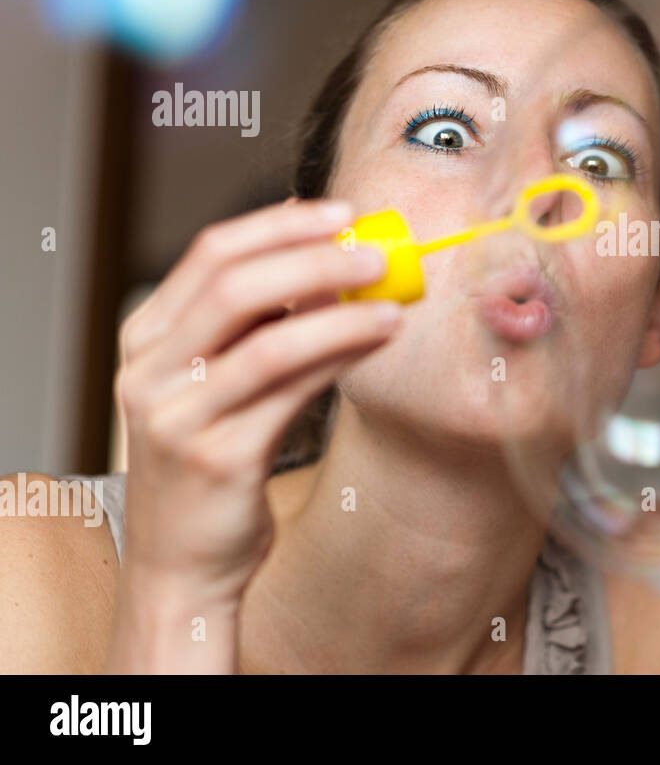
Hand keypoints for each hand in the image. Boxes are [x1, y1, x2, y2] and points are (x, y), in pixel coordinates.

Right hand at [105, 198, 397, 670]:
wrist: (184, 565)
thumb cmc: (214, 463)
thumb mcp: (220, 384)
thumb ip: (259, 328)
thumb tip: (336, 266)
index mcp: (147, 338)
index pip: (210, 254)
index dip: (279, 224)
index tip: (339, 212)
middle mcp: (150, 371)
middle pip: (236, 285)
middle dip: (314, 257)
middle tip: (376, 250)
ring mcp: (178, 415)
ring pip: (270, 338)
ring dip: (341, 308)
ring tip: (394, 295)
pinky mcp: (217, 457)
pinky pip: (292, 389)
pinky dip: (341, 354)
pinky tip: (378, 339)